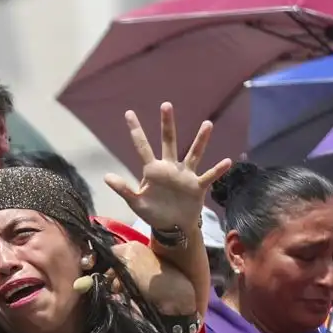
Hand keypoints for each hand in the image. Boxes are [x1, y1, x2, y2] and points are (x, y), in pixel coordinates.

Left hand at [103, 104, 231, 236]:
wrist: (173, 226)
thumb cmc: (154, 213)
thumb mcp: (136, 203)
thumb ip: (123, 189)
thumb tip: (106, 177)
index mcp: (153, 170)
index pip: (142, 147)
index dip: (136, 130)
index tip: (128, 113)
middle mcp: (170, 167)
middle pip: (169, 142)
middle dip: (167, 124)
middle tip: (166, 105)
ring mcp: (185, 175)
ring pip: (193, 154)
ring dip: (200, 140)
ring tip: (207, 124)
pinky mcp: (197, 186)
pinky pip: (208, 176)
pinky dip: (217, 170)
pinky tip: (227, 162)